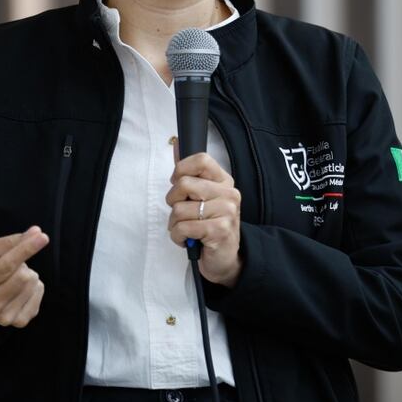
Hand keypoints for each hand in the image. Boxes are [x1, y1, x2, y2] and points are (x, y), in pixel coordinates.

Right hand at [0, 226, 48, 327]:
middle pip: (22, 277)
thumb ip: (10, 241)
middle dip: (22, 264)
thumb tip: (37, 232)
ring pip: (32, 284)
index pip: (5, 266)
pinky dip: (34, 286)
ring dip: (27, 274)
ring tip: (13, 277)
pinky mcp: (19, 322)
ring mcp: (3, 318)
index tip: (43, 237)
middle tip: (11, 266)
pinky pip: (38, 294)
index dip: (25, 250)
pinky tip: (20, 288)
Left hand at [166, 153, 242, 286]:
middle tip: (182, 213)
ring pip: (179, 209)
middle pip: (184, 184)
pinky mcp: (219, 230)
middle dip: (173, 202)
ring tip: (187, 230)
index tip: (178, 185)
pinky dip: (178, 237)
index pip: (201, 159)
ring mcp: (226, 211)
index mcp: (224, 181)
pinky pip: (182, 228)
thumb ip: (189, 173)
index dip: (181, 170)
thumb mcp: (201, 197)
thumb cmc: (208, 226)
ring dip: (175, 224)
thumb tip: (176, 143)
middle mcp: (228, 193)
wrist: (225, 259)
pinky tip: (189, 241)